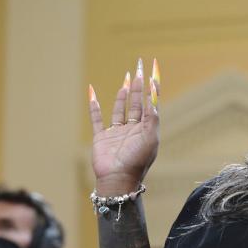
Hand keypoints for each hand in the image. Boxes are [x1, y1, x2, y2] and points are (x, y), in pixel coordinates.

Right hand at [90, 58, 160, 195]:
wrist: (118, 179)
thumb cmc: (137, 161)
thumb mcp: (150, 139)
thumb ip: (152, 118)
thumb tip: (154, 98)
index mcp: (146, 130)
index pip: (150, 104)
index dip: (152, 88)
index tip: (153, 72)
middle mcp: (132, 130)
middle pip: (136, 103)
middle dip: (138, 86)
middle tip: (138, 68)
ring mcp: (116, 133)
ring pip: (120, 109)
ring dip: (122, 95)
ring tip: (126, 80)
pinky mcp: (101, 138)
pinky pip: (96, 118)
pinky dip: (94, 106)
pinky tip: (92, 92)